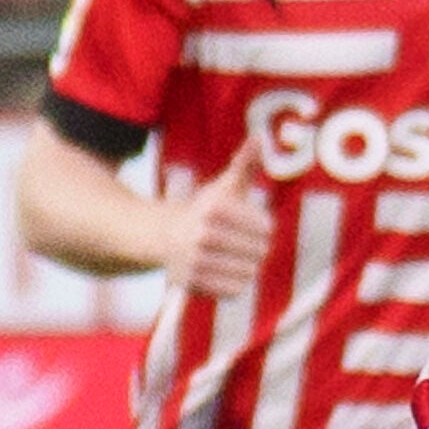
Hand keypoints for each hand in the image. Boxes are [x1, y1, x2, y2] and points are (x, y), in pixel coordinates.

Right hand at [161, 145, 275, 297]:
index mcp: (215, 207)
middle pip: (259, 252)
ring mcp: (194, 260)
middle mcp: (201, 233)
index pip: (265, 228)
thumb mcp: (223, 186)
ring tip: (235, 258)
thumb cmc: (205, 210)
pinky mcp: (190, 283)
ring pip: (248, 273)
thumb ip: (244, 164)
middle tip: (244, 244)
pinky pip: (233, 291)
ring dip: (246, 267)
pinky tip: (225, 271)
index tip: (253, 225)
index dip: (263, 228)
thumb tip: (259, 138)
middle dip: (256, 249)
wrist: (162, 236)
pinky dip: (235, 284)